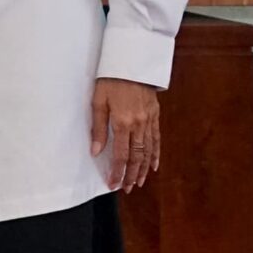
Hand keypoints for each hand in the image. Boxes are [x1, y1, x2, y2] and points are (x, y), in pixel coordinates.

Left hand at [91, 76, 162, 191]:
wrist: (132, 63)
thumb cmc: (110, 81)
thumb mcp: (97, 102)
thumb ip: (97, 128)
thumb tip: (96, 151)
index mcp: (122, 122)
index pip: (120, 155)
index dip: (118, 172)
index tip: (113, 184)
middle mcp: (139, 124)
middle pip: (137, 156)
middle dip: (131, 175)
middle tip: (127, 188)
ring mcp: (149, 121)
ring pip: (148, 151)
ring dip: (144, 168)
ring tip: (139, 182)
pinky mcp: (155, 116)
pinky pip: (157, 139)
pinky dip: (156, 154)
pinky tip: (154, 165)